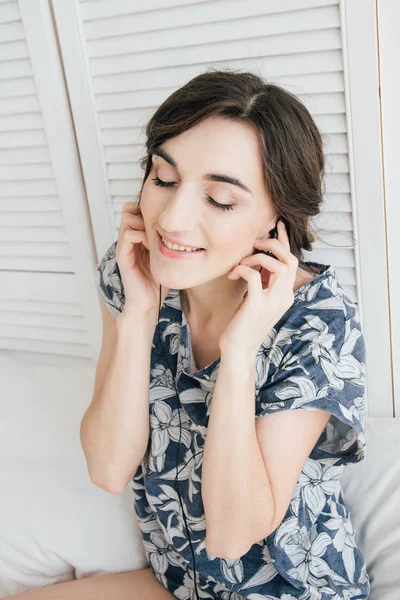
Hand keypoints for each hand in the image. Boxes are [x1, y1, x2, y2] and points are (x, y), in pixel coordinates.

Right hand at [116, 202, 169, 314]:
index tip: (164, 222)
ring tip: (155, 236)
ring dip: (143, 222)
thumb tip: (190, 232)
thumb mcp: (168, 258)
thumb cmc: (159, 283)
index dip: (149, 210)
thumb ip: (171, 244)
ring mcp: (124, 247)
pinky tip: (151, 245)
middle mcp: (129, 241)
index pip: (136, 211)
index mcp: (138, 240)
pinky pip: (128, 234)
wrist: (147, 304)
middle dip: (145, 213)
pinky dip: (141, 235)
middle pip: (130, 210)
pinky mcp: (123, 256)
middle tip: (159, 227)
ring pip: (127, 218)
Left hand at [218, 220, 298, 357]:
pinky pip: (254, 276)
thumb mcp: (256, 299)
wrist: (238, 350)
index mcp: (285, 295)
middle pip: (290, 260)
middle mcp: (284, 297)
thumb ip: (262, 282)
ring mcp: (272, 302)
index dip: (285, 241)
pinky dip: (244, 269)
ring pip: (278, 265)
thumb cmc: (243, 324)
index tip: (276, 225)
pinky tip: (233, 274)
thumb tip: (258, 259)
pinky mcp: (257, 306)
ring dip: (257, 258)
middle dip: (273, 245)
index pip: (292, 262)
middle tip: (256, 243)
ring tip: (241, 263)